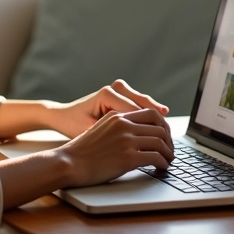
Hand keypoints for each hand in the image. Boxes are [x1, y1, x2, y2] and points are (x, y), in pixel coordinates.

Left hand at [45, 79, 169, 138]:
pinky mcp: (120, 95)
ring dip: (157, 119)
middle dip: (159, 123)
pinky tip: (159, 127)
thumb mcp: (91, 132)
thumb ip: (111, 135)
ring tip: (168, 135)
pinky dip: (151, 115)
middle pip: (145, 104)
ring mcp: (118, 89)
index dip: (149, 130)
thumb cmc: (74, 125)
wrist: (63, 115)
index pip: (136, 113)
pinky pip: (140, 104)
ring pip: (145, 103)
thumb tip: (133, 146)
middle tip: (169, 141)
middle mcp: (115, 88)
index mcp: (107, 94)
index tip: (160, 145)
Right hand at [56, 107, 174, 188]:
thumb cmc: (82, 151)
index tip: (166, 135)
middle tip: (170, 150)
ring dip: (168, 152)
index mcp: (117, 116)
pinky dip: (163, 163)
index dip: (163, 124)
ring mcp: (126, 140)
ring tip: (168, 160)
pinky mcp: (128, 157)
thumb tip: (136, 135)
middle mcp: (123, 124)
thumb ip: (118, 128)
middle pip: (159, 126)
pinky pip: (155, 157)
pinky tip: (162, 168)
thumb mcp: (100, 130)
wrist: (69, 162)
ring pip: (160, 141)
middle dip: (169, 139)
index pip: (150, 113)